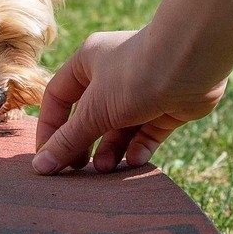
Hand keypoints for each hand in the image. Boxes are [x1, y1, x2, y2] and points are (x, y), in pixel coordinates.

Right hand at [32, 27, 225, 174]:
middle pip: (89, 115)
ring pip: (119, 127)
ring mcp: (141, 90)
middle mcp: (112, 74)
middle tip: (78, 170)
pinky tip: (135, 160)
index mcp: (87, 62)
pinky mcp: (166, 105)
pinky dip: (140, 147)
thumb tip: (41, 166)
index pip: (58, 97)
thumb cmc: (134, 76)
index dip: (51, 128)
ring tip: (106, 168)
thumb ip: (68, 140)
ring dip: (111, 149)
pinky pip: (148, 131)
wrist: (191, 63)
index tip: (48, 157)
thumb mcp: (94, 111)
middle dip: (83, 143)